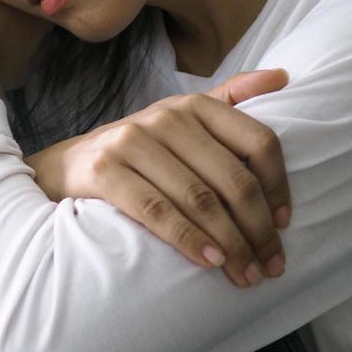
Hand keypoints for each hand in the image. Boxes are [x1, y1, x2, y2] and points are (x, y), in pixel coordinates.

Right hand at [25, 70, 291, 286]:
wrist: (66, 166)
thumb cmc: (138, 151)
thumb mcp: (181, 118)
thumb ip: (230, 97)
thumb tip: (283, 77)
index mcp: (195, 106)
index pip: (259, 142)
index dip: (279, 187)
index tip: (285, 224)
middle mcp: (167, 118)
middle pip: (233, 179)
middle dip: (258, 230)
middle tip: (270, 266)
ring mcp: (133, 142)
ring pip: (200, 199)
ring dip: (230, 244)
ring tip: (245, 274)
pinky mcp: (106, 170)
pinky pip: (157, 211)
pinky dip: (188, 240)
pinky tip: (208, 261)